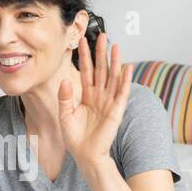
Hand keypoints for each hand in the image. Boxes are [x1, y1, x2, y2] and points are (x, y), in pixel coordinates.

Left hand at [59, 33, 131, 167]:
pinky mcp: (116, 110)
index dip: (85, 56)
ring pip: (112, 77)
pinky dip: (125, 80)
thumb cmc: (75, 137)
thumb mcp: (65, 115)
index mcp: (86, 95)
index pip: (86, 71)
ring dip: (115, 61)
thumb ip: (65, 97)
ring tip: (115, 46)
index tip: (81, 40)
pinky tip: (127, 67)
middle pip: (101, 69)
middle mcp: (99, 95)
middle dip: (101, 52)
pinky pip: (122, 93)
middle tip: (102, 35)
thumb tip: (65, 79)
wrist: (86, 155)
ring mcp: (108, 102)